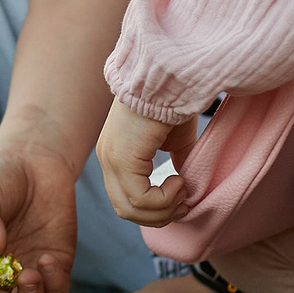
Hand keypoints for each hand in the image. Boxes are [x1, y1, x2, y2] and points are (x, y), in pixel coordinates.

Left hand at [95, 100, 195, 225]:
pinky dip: (164, 199)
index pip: (125, 200)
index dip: (155, 209)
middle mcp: (107, 159)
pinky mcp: (122, 159)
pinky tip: (178, 180)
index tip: (181, 199)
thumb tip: (186, 188)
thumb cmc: (173, 101)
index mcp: (116, 155)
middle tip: (184, 203)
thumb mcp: (174, 141)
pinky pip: (140, 199)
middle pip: (125, 210)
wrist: (168, 77)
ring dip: (164, 208)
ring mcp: (111, 159)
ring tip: (183, 188)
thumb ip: (176, 163)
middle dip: (159, 216)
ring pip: (131, 209)